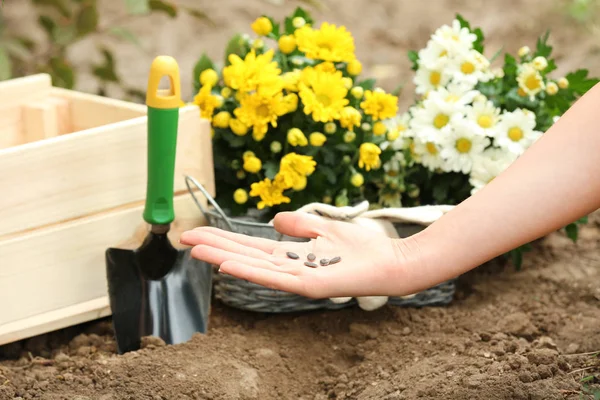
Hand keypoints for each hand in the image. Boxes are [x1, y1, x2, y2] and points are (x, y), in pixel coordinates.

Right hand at [179, 211, 418, 298]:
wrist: (390, 262)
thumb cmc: (362, 248)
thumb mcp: (324, 228)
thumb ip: (299, 224)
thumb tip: (274, 220)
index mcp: (290, 256)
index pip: (249, 246)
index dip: (223, 239)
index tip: (197, 231)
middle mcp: (289, 268)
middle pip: (244, 255)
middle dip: (214, 247)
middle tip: (183, 238)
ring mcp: (297, 279)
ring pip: (253, 267)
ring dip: (223, 258)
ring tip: (196, 250)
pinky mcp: (310, 286)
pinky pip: (276, 278)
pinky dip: (251, 270)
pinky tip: (228, 264)